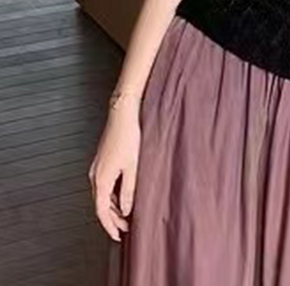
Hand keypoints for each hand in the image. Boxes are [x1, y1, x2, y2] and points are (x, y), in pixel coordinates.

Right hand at [88, 97, 140, 241]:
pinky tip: (122, 196)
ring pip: (102, 195)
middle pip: (100, 205)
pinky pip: (104, 185)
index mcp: (101, 179)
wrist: (122, 114)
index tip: (118, 236)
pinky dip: (111, 195)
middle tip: (126, 229)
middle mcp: (95, 175)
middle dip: (112, 219)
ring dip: (112, 207)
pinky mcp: (101, 161)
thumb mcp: (133, 166)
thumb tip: (125, 210)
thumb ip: (128, 189)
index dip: (109, 226)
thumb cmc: (129, 137)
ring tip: (126, 216)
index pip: (101, 211)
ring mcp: (96, 168)